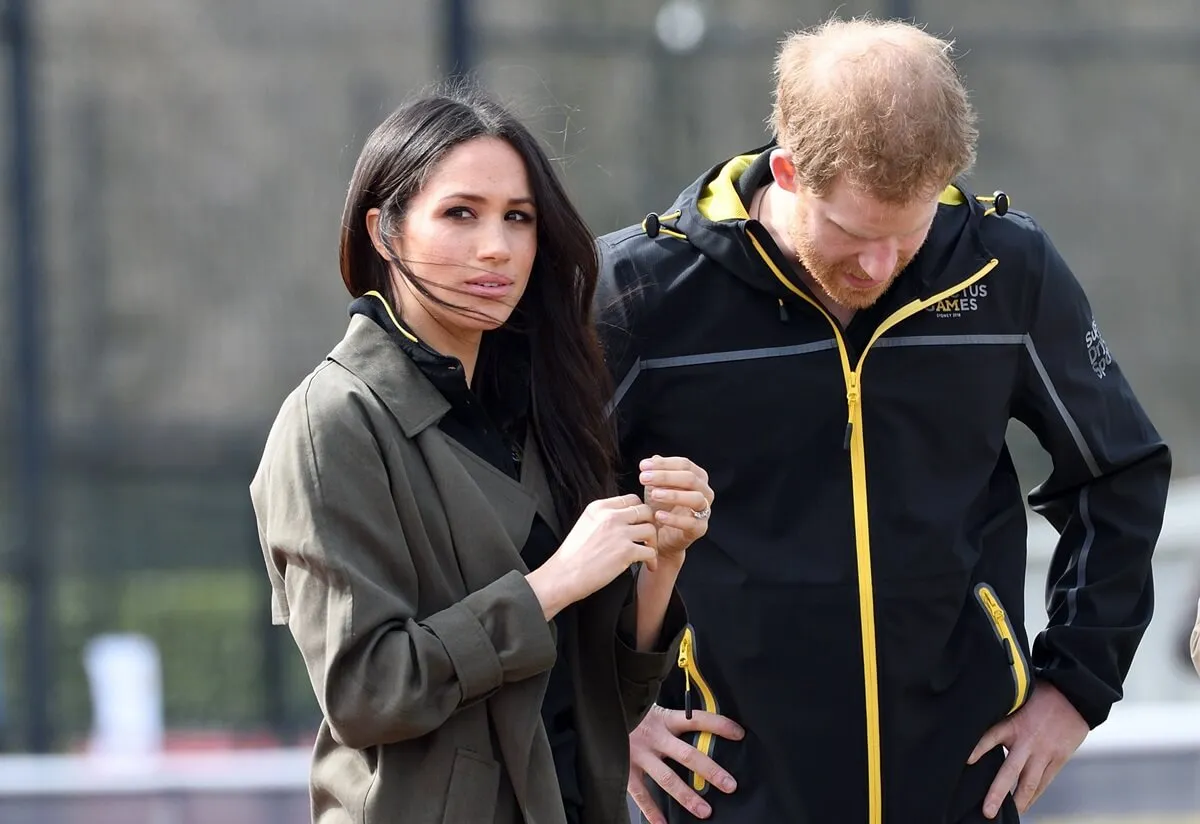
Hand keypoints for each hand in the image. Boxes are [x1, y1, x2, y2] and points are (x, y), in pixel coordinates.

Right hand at [526, 494, 656, 618]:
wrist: (563, 576)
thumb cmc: (573, 556)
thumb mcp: (585, 524)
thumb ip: (604, 517)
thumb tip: (626, 519)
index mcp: (599, 507)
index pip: (631, 499)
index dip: (640, 512)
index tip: (640, 524)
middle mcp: (610, 516)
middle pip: (645, 511)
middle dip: (651, 524)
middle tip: (648, 538)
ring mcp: (619, 533)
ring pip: (651, 530)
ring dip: (653, 543)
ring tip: (648, 554)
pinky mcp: (625, 551)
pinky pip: (650, 551)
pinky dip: (652, 560)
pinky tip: (648, 566)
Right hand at [627, 704, 743, 823]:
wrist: (598, 710)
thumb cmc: (629, 709)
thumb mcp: (651, 704)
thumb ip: (671, 713)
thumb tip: (694, 716)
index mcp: (664, 718)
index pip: (697, 719)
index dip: (718, 725)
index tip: (739, 733)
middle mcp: (654, 737)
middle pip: (687, 755)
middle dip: (710, 771)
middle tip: (729, 785)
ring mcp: (639, 755)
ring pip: (667, 778)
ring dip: (687, 796)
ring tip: (705, 811)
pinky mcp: (625, 768)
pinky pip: (641, 794)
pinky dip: (651, 811)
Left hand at [639, 456, 714, 563]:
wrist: (660, 536)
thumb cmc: (661, 507)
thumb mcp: (656, 487)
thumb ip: (656, 472)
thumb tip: (654, 458)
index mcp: (697, 477)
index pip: (684, 464)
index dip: (664, 464)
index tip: (643, 466)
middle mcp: (705, 492)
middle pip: (690, 478)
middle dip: (665, 476)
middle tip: (643, 478)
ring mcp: (705, 511)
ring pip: (695, 498)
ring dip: (673, 494)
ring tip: (653, 494)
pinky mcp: (700, 529)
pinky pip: (691, 522)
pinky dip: (674, 519)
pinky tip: (658, 515)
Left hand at [968, 681, 1088, 817]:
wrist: (1074, 696)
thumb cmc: (1040, 697)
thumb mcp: (1015, 701)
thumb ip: (1000, 716)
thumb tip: (977, 724)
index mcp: (1014, 724)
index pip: (991, 737)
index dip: (978, 748)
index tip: (966, 761)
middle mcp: (1028, 741)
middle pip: (1010, 771)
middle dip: (997, 793)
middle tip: (987, 810)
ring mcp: (1044, 753)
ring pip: (1029, 783)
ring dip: (1018, 801)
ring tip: (1005, 814)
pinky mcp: (1058, 759)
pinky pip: (1044, 782)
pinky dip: (1034, 795)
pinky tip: (1025, 805)